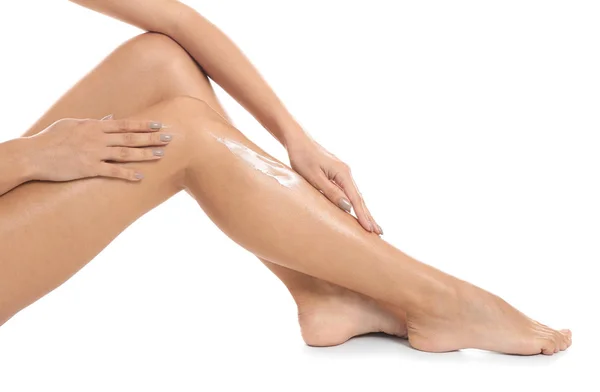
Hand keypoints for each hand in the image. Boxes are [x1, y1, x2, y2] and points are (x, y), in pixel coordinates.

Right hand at [27, 117, 171, 181]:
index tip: (159, 124)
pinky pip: (112, 172)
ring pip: (125, 153)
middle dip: (152, 138)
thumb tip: (109, 118)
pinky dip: (127, 174)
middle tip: (170, 138)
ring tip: (162, 155)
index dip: (143, 125)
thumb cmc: (51, 139)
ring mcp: (94, 154)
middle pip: (130, 138)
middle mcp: (97, 138)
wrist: (33, 155)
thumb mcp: (72, 124)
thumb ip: (93, 122)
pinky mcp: (88, 169)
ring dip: (145, 154)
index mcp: (94, 126)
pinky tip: (141, 176)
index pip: (125, 124)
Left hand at [287, 133, 382, 234]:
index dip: (363, 216)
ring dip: (364, 211)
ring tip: (371, 225)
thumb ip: (331, 192)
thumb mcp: (314, 177)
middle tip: (379, 232)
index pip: (356, 199)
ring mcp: (342, 173)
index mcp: (343, 173)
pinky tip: (357, 210)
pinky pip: (349, 191)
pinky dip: (355, 203)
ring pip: (355, 195)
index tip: (370, 230)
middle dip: (369, 216)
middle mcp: (346, 173)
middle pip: (360, 198)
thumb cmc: (302, 157)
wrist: (297, 140)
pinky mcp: (336, 173)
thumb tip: (348, 207)